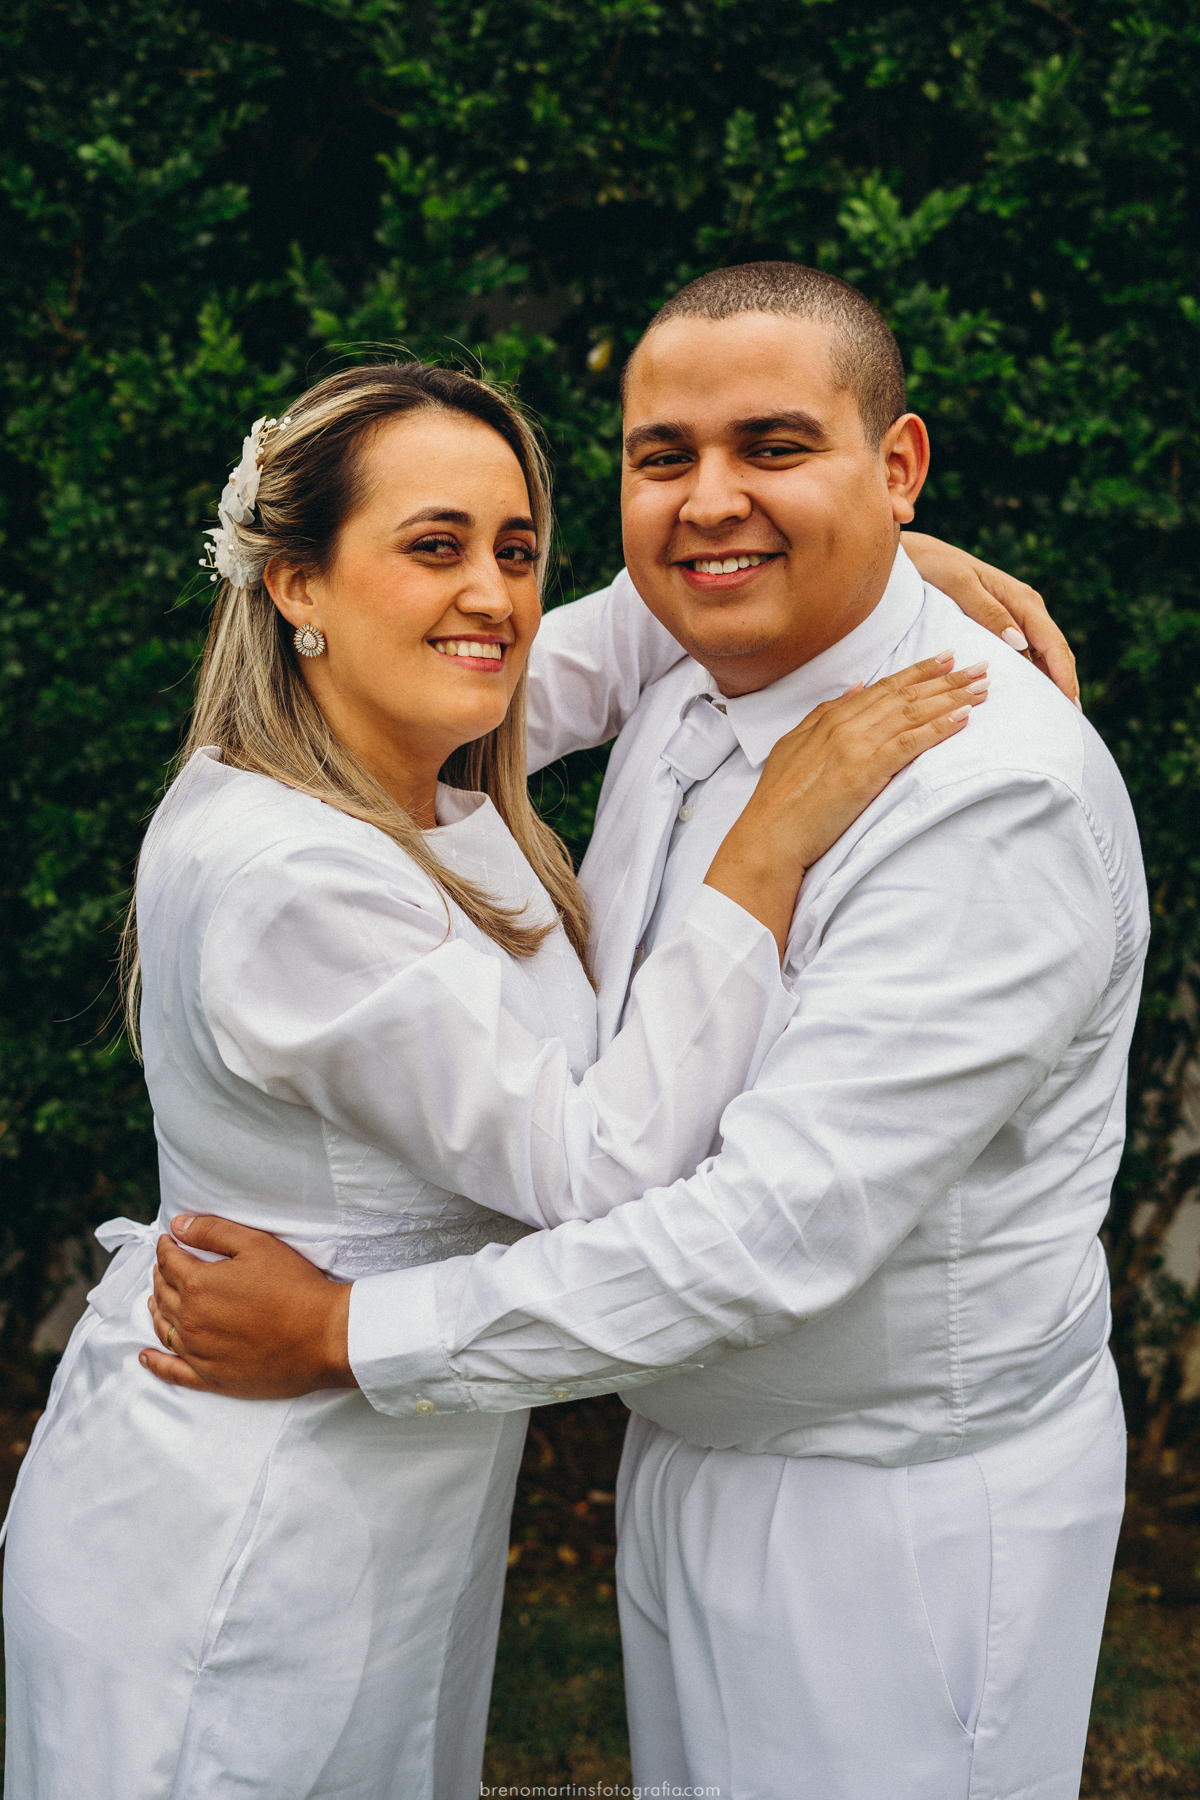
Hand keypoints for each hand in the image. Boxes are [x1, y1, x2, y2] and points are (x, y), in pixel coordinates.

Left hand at [140, 1214, 357, 1398]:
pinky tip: (145, 1356)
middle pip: (163, 1294)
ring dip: (156, 1310)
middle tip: (165, 1266)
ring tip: (155, 1300)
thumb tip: (177, 1226)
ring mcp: (199, 1353)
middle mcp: (191, 1321)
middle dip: (160, 1275)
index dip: (166, 1247)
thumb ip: (213, 1231)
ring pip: (164, 1328)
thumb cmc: (294, 1286)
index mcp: (198, 1285)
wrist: (323, 1337)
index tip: (168, 1241)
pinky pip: (173, 1372)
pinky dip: (155, 1364)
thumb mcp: (257, 1245)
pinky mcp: (212, 1378)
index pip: (169, 1261)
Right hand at [706, 652, 986, 956]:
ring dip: (952, 699)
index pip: (884, 687)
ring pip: (913, 713)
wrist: (769, 835)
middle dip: (947, 679)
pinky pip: (910, 744)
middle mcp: (846, 725)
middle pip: (906, 695)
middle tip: (981, 666)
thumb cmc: (778, 799)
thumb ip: (825, 713)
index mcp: (831, 718)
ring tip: (982, 689)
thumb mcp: (795, 744)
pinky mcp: (865, 772)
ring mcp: (856, 747)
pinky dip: (938, 728)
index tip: (947, 659)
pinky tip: (962, 719)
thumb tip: (855, 688)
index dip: (919, 671)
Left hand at [900, 530, 1078, 705]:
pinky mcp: (1003, 625)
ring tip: (1053, 716)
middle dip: (1064, 684)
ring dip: (1050, 682)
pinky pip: (1025, 653)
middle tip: (1070, 721)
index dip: (1064, 674)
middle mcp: (1026, 609)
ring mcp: (1017, 617)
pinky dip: (1031, 674)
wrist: (919, 557)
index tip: (1071, 703)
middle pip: (1055, 652)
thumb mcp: (960, 586)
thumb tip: (1019, 642)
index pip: (1053, 643)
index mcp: (1022, 600)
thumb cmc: (938, 568)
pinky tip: (1028, 695)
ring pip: (1042, 655)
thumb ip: (988, 612)